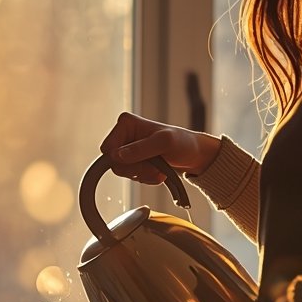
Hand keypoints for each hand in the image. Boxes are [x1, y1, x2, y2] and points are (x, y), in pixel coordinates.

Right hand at [100, 112, 220, 181]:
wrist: (193, 154)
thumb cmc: (182, 142)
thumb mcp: (164, 143)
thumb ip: (140, 148)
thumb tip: (117, 156)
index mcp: (126, 123)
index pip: (107, 148)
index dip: (121, 160)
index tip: (141, 163)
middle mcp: (124, 135)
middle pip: (114, 163)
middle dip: (135, 170)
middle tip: (153, 169)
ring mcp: (128, 148)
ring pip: (122, 171)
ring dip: (142, 175)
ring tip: (158, 171)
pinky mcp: (134, 160)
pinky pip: (131, 176)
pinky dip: (144, 178)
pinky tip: (157, 173)